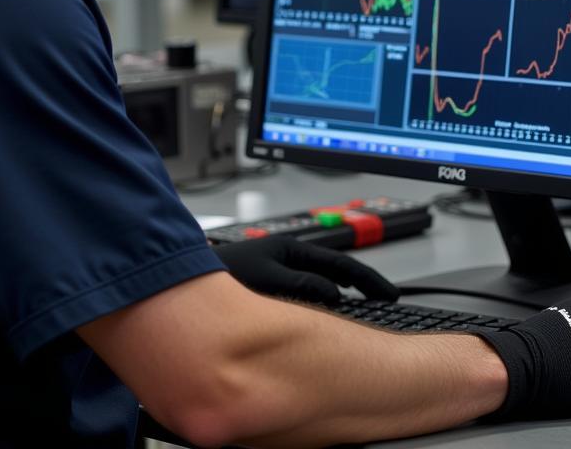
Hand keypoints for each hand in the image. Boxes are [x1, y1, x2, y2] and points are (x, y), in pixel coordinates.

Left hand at [213, 234, 398, 304]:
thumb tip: (334, 295)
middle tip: (387, 299)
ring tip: (364, 309)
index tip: (389, 294)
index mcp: (290, 249)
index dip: (367, 281)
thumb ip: (303, 286)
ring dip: (343, 295)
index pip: (341, 265)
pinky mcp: (267, 289)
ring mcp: (278, 272)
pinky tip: (322, 321)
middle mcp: (286, 258)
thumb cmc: (222, 274)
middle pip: (335, 271)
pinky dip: (322, 305)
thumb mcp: (268, 277)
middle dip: (362, 285)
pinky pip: (305, 295)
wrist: (180, 277)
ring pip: (321, 284)